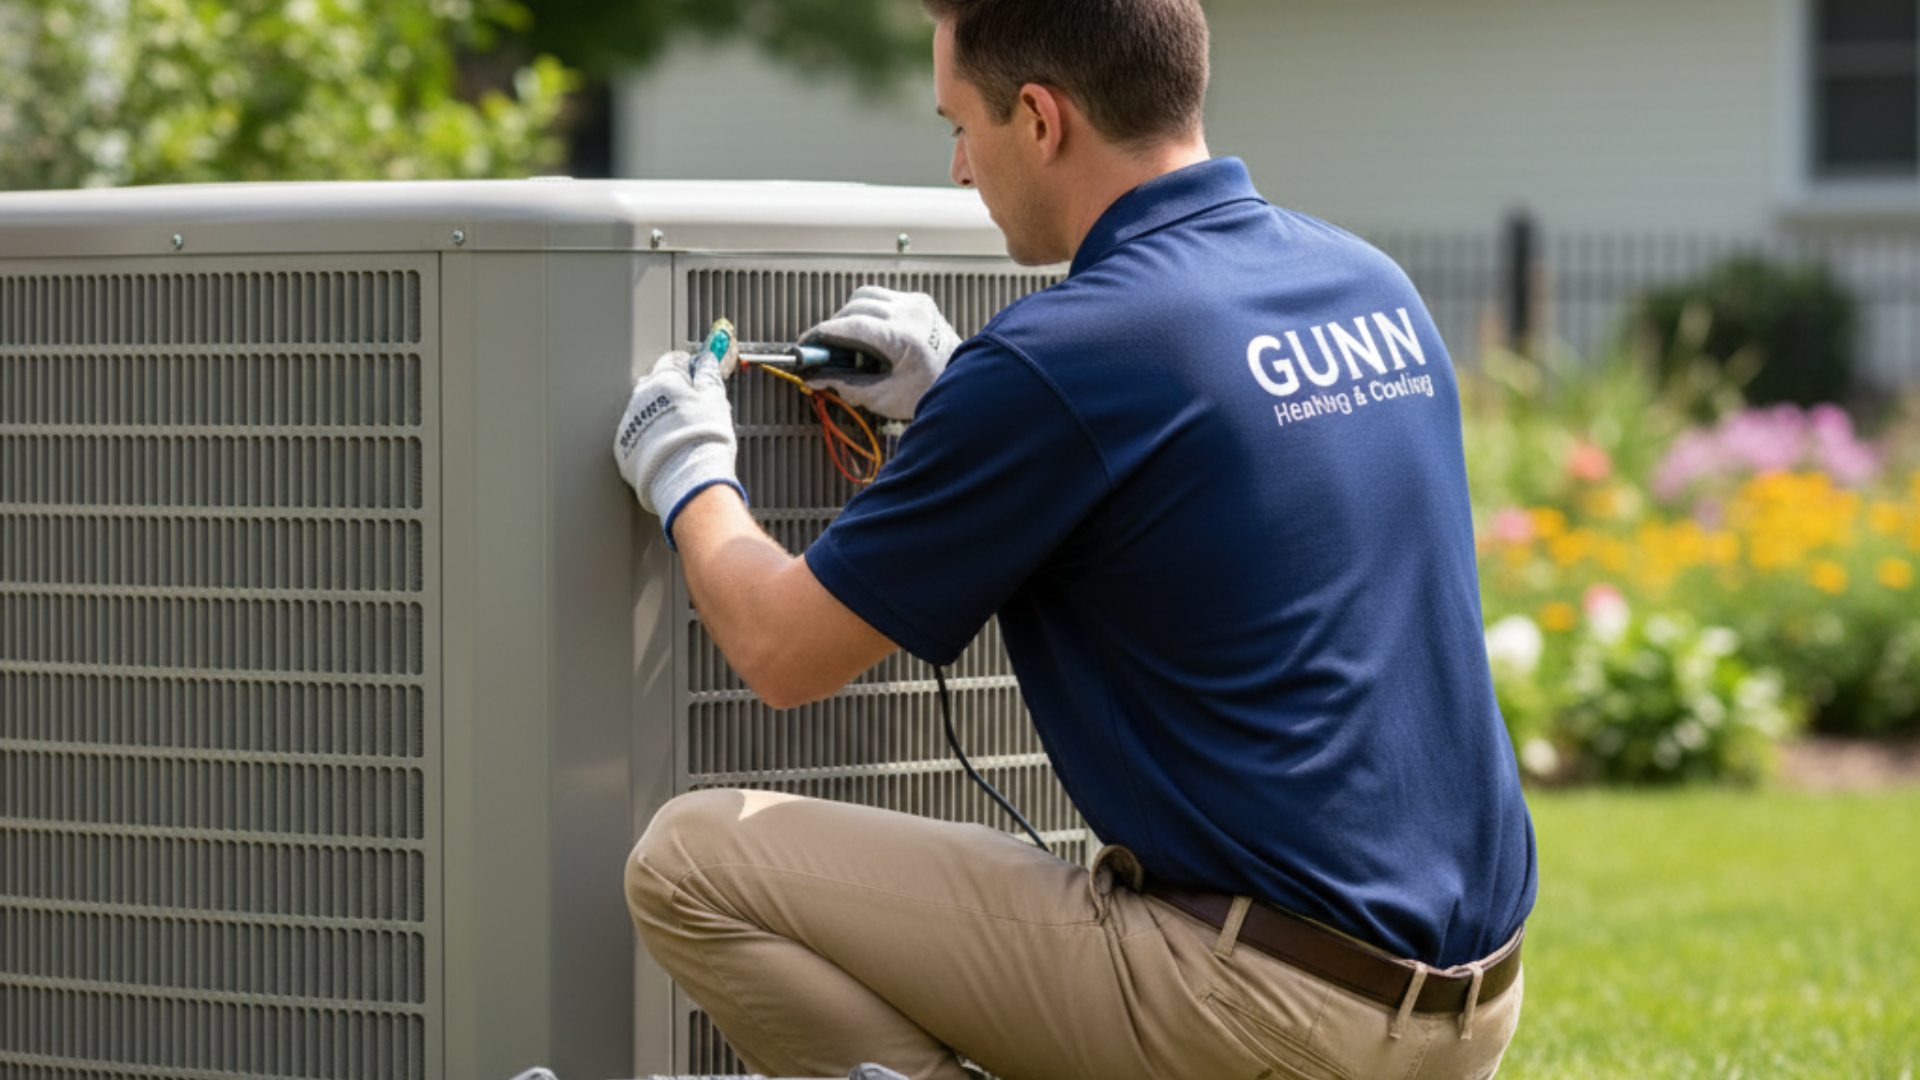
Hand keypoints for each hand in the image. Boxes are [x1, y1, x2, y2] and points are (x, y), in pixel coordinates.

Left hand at [612, 347, 743, 543]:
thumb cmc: (704, 439)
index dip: (688, 370)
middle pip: (654, 386)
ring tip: (680, 435)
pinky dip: (649, 440)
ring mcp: (629, 424)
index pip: (672, 362)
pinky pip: (637, 437)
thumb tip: (707, 362)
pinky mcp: (624, 449)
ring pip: (643, 412)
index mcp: (663, 380)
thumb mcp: (715, 400)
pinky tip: (667, 450)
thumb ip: (708, 376)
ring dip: (658, 418)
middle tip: (691, 411)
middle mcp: (640, 398)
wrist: (688, 479)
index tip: (697, 378)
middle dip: (670, 394)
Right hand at [800, 286, 960, 419]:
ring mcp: (917, 304)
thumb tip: (816, 379)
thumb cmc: (931, 392)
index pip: (852, 324)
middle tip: (825, 349)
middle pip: (856, 305)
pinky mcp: (920, 302)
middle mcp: (912, 314)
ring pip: (867, 295)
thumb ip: (847, 386)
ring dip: (850, 313)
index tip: (808, 343)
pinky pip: (884, 297)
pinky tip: (870, 335)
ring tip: (848, 341)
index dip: (824, 332)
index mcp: (905, 338)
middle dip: (835, 325)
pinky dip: (869, 311)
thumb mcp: (885, 398)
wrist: (968, 386)